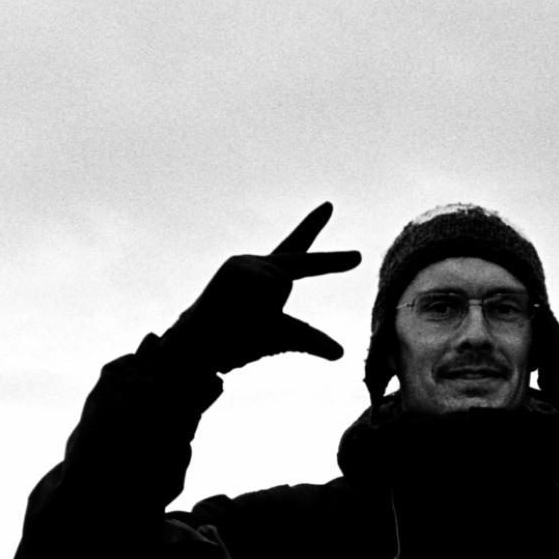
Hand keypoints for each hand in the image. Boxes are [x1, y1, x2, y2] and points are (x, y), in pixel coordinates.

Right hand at [161, 202, 361, 373]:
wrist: (199, 348)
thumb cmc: (238, 341)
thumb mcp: (284, 337)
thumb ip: (310, 338)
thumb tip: (342, 353)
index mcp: (269, 275)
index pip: (298, 248)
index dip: (313, 226)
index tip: (329, 205)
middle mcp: (259, 265)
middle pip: (303, 263)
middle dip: (333, 262)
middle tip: (359, 257)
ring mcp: (246, 266)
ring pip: (280, 287)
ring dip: (266, 312)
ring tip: (242, 319)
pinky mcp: (235, 270)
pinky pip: (264, 290)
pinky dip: (254, 310)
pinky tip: (235, 312)